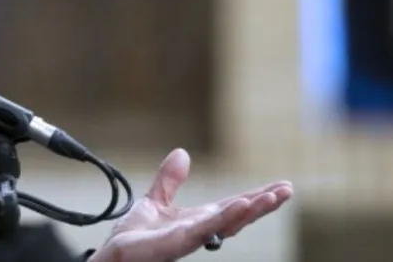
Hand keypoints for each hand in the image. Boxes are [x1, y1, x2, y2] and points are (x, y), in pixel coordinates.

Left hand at [89, 149, 292, 261]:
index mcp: (199, 219)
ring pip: (229, 223)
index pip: (233, 206)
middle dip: (264, 204)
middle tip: (288, 190)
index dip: (256, 197)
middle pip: (238, 216)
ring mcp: (193, 237)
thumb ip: (170, 180)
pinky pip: (207, 229)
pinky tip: (241, 206)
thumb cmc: (135, 236)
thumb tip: (182, 153)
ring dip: (252, 210)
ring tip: (274, 196)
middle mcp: (201, 230)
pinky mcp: (179, 241)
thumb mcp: (155, 200)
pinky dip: (225, 218)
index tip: (281, 186)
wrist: (115, 255)